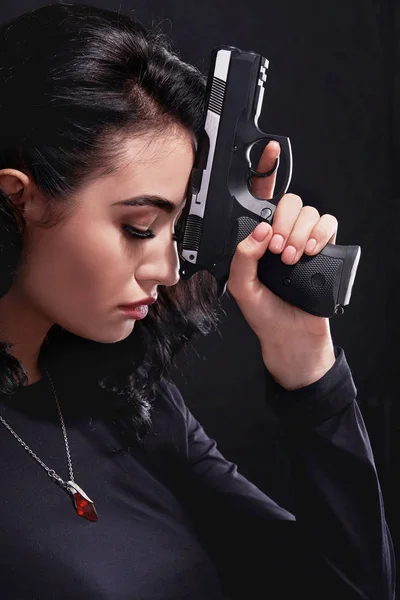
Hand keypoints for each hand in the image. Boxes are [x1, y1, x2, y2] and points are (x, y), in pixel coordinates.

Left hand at [227, 141, 335, 390]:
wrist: (291, 337)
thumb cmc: (264, 314)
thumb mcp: (242, 288)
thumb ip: (243, 258)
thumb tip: (260, 231)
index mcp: (258, 241)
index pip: (261, 201)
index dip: (265, 172)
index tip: (269, 151)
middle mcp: (282, 235)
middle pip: (288, 202)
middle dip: (282, 222)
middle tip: (276, 249)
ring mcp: (304, 241)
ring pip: (309, 212)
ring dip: (298, 232)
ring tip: (290, 259)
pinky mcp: (324, 249)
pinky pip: (328, 224)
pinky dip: (319, 233)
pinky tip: (309, 251)